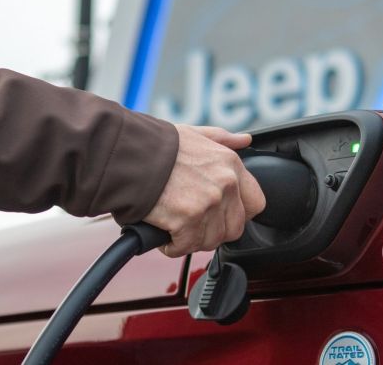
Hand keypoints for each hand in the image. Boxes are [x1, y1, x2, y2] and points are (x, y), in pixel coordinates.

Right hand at [144, 125, 265, 257]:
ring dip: (191, 240)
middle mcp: (226, 183)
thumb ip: (222, 139)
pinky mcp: (188, 220)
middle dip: (212, 231)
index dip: (238, 215)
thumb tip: (244, 140)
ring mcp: (209, 203)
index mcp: (231, 164)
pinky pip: (185, 247)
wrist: (126, 155)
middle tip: (191, 225)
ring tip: (174, 227)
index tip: (220, 216)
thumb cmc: (155, 145)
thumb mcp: (195, 135)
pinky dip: (172, 246)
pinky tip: (163, 233)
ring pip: (210, 241)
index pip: (256, 203)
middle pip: (234, 229)